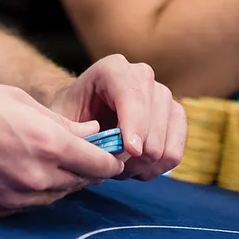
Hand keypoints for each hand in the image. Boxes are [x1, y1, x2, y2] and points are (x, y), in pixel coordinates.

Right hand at [0, 78, 123, 216]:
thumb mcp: (19, 100)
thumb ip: (60, 122)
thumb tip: (89, 132)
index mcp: (48, 144)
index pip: (99, 164)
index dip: (109, 159)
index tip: (110, 153)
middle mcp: (36, 177)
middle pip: (80, 183)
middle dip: (84, 169)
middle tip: (79, 153)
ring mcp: (15, 198)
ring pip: (55, 196)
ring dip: (59, 180)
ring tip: (44, 158)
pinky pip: (27, 205)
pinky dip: (31, 190)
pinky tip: (17, 170)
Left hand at [42, 54, 185, 180]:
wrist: (81, 113)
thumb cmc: (70, 115)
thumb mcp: (63, 120)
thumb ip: (80, 133)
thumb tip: (111, 153)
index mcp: (112, 69)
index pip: (131, 93)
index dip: (134, 123)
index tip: (130, 150)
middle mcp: (141, 75)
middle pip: (153, 117)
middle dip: (136, 152)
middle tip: (112, 168)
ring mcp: (162, 94)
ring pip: (166, 137)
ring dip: (145, 163)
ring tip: (121, 169)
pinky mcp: (174, 115)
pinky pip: (176, 150)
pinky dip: (158, 167)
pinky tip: (137, 169)